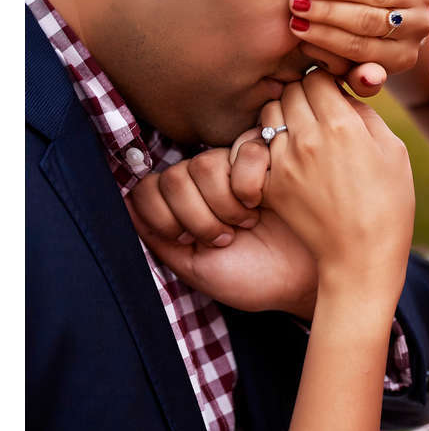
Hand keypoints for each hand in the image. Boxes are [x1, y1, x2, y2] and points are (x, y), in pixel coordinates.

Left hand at [127, 149, 318, 318]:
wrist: (303, 281)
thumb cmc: (253, 278)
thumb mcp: (195, 268)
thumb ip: (158, 239)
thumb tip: (122, 204)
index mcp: (185, 206)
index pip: (149, 188)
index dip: (163, 216)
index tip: (187, 241)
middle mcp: (207, 183)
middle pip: (174, 176)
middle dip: (197, 216)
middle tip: (225, 236)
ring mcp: (237, 167)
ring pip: (205, 164)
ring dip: (226, 203)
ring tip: (247, 221)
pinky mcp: (270, 157)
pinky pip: (245, 149)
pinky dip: (251, 180)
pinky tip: (265, 199)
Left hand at [258, 69, 414, 305]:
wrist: (361, 256)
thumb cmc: (388, 204)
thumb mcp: (393, 150)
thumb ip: (365, 114)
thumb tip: (343, 94)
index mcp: (342, 125)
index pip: (317, 76)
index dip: (327, 82)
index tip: (334, 94)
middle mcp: (307, 137)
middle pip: (291, 91)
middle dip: (305, 96)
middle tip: (319, 113)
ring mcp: (284, 162)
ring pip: (270, 115)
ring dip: (285, 118)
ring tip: (304, 135)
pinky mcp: (269, 184)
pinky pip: (260, 148)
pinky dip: (273, 148)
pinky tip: (292, 160)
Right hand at [288, 0, 428, 97]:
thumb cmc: (356, 32)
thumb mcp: (352, 59)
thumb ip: (355, 76)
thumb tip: (369, 80)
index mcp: (401, 58)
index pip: (359, 49)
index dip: (325, 37)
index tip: (295, 26)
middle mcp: (417, 29)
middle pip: (369, 21)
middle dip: (329, 13)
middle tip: (297, 3)